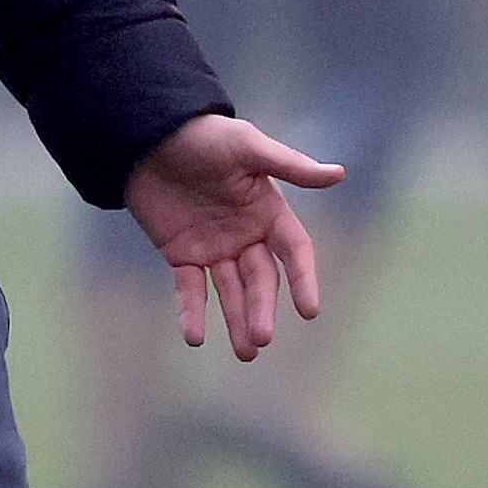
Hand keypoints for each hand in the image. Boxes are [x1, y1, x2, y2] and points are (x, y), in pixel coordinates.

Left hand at [121, 113, 346, 359]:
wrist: (148, 135)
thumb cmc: (204, 135)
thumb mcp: (247, 146)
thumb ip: (289, 166)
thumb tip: (338, 174)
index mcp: (268, 211)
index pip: (294, 251)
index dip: (303, 279)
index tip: (309, 310)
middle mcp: (245, 235)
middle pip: (261, 280)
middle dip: (262, 309)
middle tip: (261, 338)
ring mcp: (214, 248)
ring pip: (230, 292)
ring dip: (237, 320)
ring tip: (245, 352)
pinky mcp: (181, 254)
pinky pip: (190, 289)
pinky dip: (192, 313)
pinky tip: (195, 337)